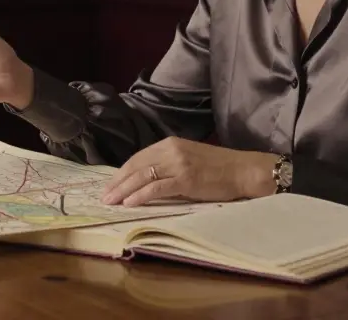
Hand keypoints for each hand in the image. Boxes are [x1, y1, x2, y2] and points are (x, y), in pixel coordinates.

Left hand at [100, 137, 278, 206]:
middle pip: (136, 166)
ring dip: (124, 190)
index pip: (138, 157)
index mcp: (170, 143)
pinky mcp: (186, 179)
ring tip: (111, 202)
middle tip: (104, 196)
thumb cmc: (218, 168)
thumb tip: (145, 180)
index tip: (110, 185)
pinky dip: (141, 195)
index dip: (121, 172)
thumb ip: (167, 165)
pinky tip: (130, 202)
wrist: (243, 170)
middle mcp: (171, 150)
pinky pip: (157, 188)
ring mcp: (178, 164)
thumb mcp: (188, 159)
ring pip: (143, 177)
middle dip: (117, 182)